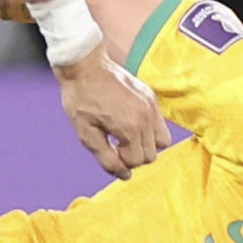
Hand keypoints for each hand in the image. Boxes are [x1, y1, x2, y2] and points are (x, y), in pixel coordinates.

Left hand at [55, 49, 168, 177]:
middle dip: (134, 155)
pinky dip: (148, 130)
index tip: (109, 150)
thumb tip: (124, 176)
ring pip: (161, 141)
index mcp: (130, 128)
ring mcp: (151, 106)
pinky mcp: (151, 97)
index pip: (137, 161)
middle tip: (115, 144)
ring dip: (144, 144)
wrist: (85, 66)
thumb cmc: (81, 99)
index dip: (121, 162)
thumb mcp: (86, 134)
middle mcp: (146, 117)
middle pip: (151, 155)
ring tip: (124, 135)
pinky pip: (160, 124)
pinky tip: (128, 122)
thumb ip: (106, 158)